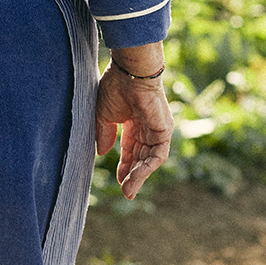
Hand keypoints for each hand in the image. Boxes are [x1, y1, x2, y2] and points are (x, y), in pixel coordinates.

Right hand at [97, 65, 172, 198]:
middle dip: (132, 175)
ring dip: (139, 177)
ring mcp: (157, 129)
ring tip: (128, 191)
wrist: (130, 72)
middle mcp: (147, 127)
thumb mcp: (103, 116)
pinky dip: (147, 169)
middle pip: (141, 158)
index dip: (125, 166)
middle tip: (125, 192)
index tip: (119, 180)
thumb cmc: (115, 87)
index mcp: (134, 123)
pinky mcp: (163, 130)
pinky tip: (135, 179)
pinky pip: (157, 155)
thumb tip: (101, 153)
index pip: (131, 150)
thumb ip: (103, 135)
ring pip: (150, 160)